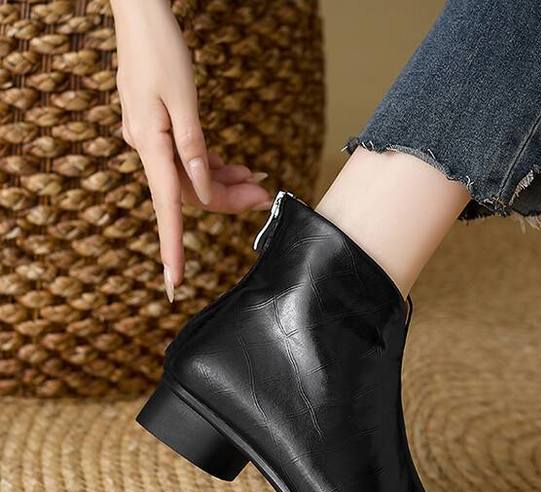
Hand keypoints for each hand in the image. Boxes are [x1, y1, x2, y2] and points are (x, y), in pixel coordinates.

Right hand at [111, 0, 271, 301]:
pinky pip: (189, 161)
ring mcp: (152, 140)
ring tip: (258, 182)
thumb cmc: (161, 50)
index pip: (168, 208)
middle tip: (264, 199)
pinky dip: (213, 166)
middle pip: (190, 193)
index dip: (173, 247)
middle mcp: (147, 148)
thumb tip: (203, 190)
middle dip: (228, 201)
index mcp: (150, 145)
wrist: (140, 15)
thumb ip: (193, 150)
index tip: (175, 282)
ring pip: (192, 178)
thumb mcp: (184, 101)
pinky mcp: (160, 131)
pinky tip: (238, 169)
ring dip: (226, 184)